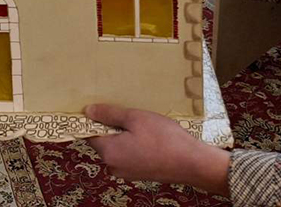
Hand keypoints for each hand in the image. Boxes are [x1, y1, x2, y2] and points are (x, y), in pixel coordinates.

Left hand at [85, 104, 231, 194]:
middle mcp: (113, 166)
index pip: (90, 133)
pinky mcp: (138, 174)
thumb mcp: (135, 118)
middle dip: (112, 126)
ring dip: (124, 134)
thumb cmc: (163, 138)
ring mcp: (126, 173)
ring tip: (141, 122)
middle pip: (103, 141)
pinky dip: (133, 144)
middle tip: (129, 112)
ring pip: (117, 147)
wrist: (191, 162)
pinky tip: (147, 135)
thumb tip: (88, 111)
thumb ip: (109, 114)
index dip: (95, 118)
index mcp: (108, 153)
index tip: (104, 106)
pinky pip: (128, 155)